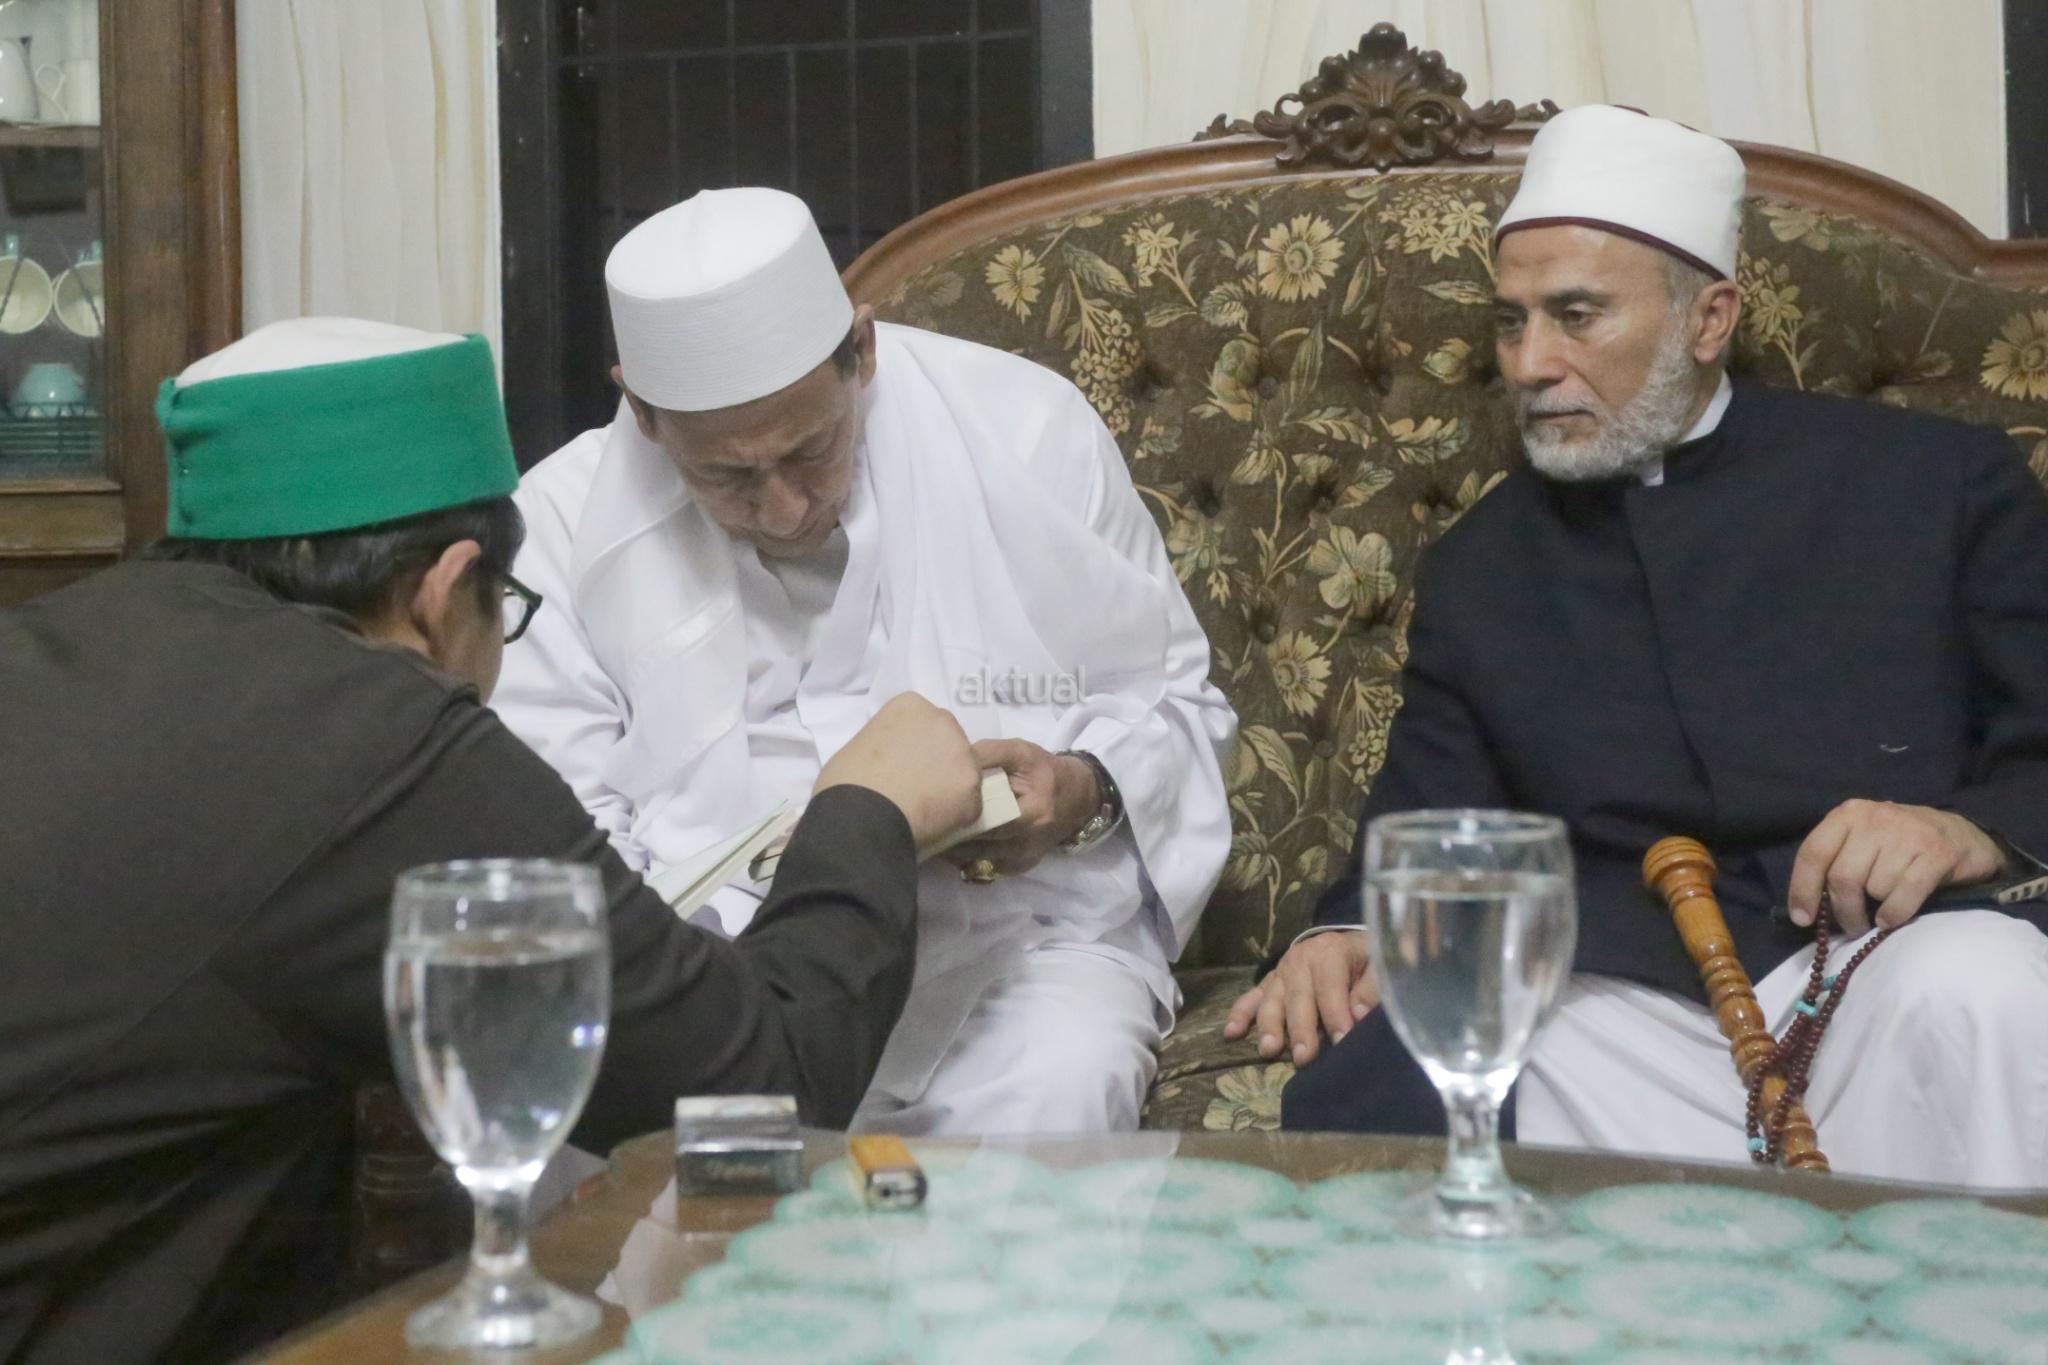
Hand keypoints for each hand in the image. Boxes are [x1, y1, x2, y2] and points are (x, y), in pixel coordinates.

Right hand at [814, 694, 981, 849]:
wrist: (859, 816)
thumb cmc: (847, 781)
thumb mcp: (861, 744)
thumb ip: (888, 743)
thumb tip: (892, 764)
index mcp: (911, 706)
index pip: (925, 721)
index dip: (916, 745)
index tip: (903, 763)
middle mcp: (943, 721)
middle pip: (951, 741)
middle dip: (940, 761)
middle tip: (917, 786)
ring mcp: (962, 754)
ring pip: (965, 772)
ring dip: (952, 788)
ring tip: (925, 810)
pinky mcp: (972, 788)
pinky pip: (969, 805)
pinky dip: (957, 816)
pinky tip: (934, 825)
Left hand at [943, 738, 1098, 876]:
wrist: (1077, 797)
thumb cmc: (1045, 772)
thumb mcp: (1022, 753)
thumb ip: (990, 753)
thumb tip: (954, 758)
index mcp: (1032, 812)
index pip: (988, 821)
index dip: (960, 817)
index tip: (934, 808)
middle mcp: (1028, 842)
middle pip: (979, 846)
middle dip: (951, 836)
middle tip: (924, 823)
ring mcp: (1023, 859)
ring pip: (977, 861)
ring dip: (953, 850)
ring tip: (932, 833)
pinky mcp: (1019, 868)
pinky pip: (986, 868)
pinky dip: (967, 858)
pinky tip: (953, 844)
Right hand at [1222, 931, 1378, 1065]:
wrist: (1346, 944)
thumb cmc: (1365, 961)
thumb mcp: (1378, 966)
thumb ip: (1372, 989)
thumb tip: (1360, 1014)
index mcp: (1330, 952)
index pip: (1331, 987)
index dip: (1336, 1015)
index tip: (1342, 1042)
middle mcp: (1300, 960)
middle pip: (1298, 997)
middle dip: (1301, 1028)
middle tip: (1303, 1057)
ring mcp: (1281, 972)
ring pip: (1272, 1001)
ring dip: (1269, 1026)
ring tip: (1269, 1050)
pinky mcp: (1270, 984)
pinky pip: (1251, 998)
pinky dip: (1240, 1014)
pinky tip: (1231, 1032)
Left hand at [1788, 799, 2009, 933]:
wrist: (1962, 835)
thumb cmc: (1900, 844)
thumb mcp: (1862, 841)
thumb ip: (1835, 862)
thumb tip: (1806, 908)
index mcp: (1849, 814)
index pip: (1813, 853)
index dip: (1803, 890)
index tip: (1802, 919)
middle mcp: (1875, 819)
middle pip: (1842, 878)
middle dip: (1844, 911)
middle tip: (1853, 925)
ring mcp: (1908, 834)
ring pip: (1874, 889)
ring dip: (1874, 910)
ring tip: (1882, 909)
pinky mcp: (1938, 853)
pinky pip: (1903, 895)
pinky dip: (1894, 914)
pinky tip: (1891, 919)